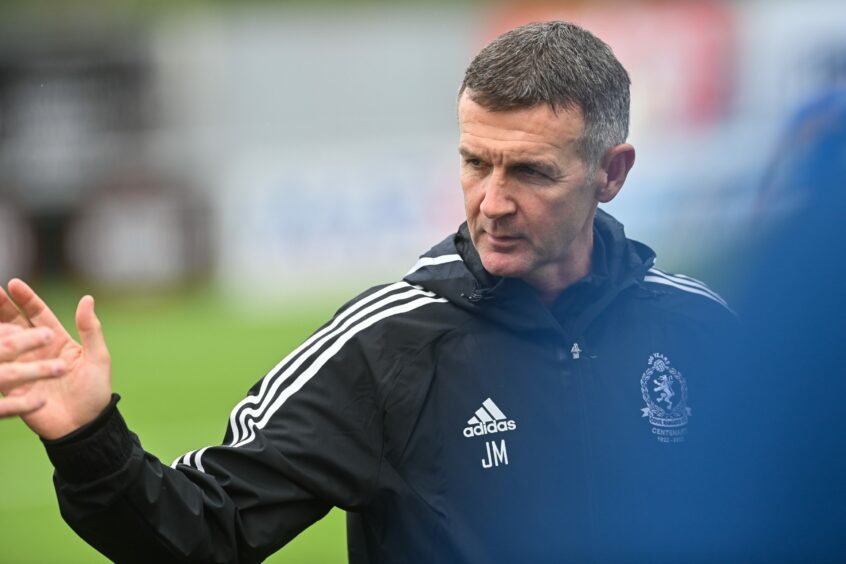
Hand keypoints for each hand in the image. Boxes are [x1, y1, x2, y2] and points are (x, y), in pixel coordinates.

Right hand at [0, 279, 111, 438]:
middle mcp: (37, 351)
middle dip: (2, 308)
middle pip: (15, 324)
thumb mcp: (97, 358)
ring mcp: (23, 368)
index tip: (13, 284)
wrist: (84, 426)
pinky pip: (0, 371)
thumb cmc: (94, 391)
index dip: (26, 299)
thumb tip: (87, 298)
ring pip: (4, 344)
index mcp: (57, 341)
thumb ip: (90, 329)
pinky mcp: (13, 387)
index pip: (38, 315)